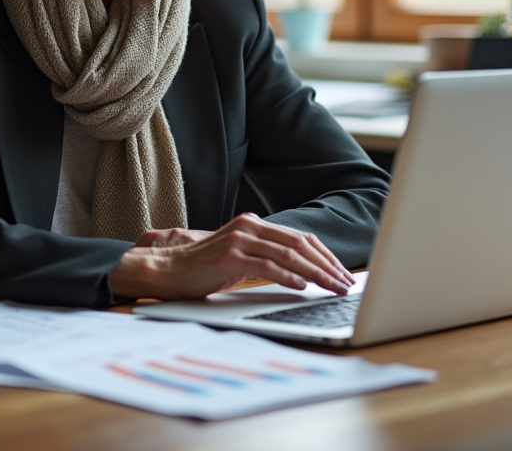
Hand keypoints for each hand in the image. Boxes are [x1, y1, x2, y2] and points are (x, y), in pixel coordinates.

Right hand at [108, 213, 355, 300]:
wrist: (167, 271)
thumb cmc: (203, 269)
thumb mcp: (240, 258)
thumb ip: (266, 257)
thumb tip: (302, 273)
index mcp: (254, 224)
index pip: (300, 238)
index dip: (325, 256)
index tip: (341, 273)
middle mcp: (249, 227)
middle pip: (300, 244)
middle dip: (327, 265)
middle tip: (345, 283)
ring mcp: (240, 240)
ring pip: (289, 255)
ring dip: (315, 273)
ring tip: (332, 287)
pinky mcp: (231, 257)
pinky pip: (268, 266)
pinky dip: (289, 277)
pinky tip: (302, 287)